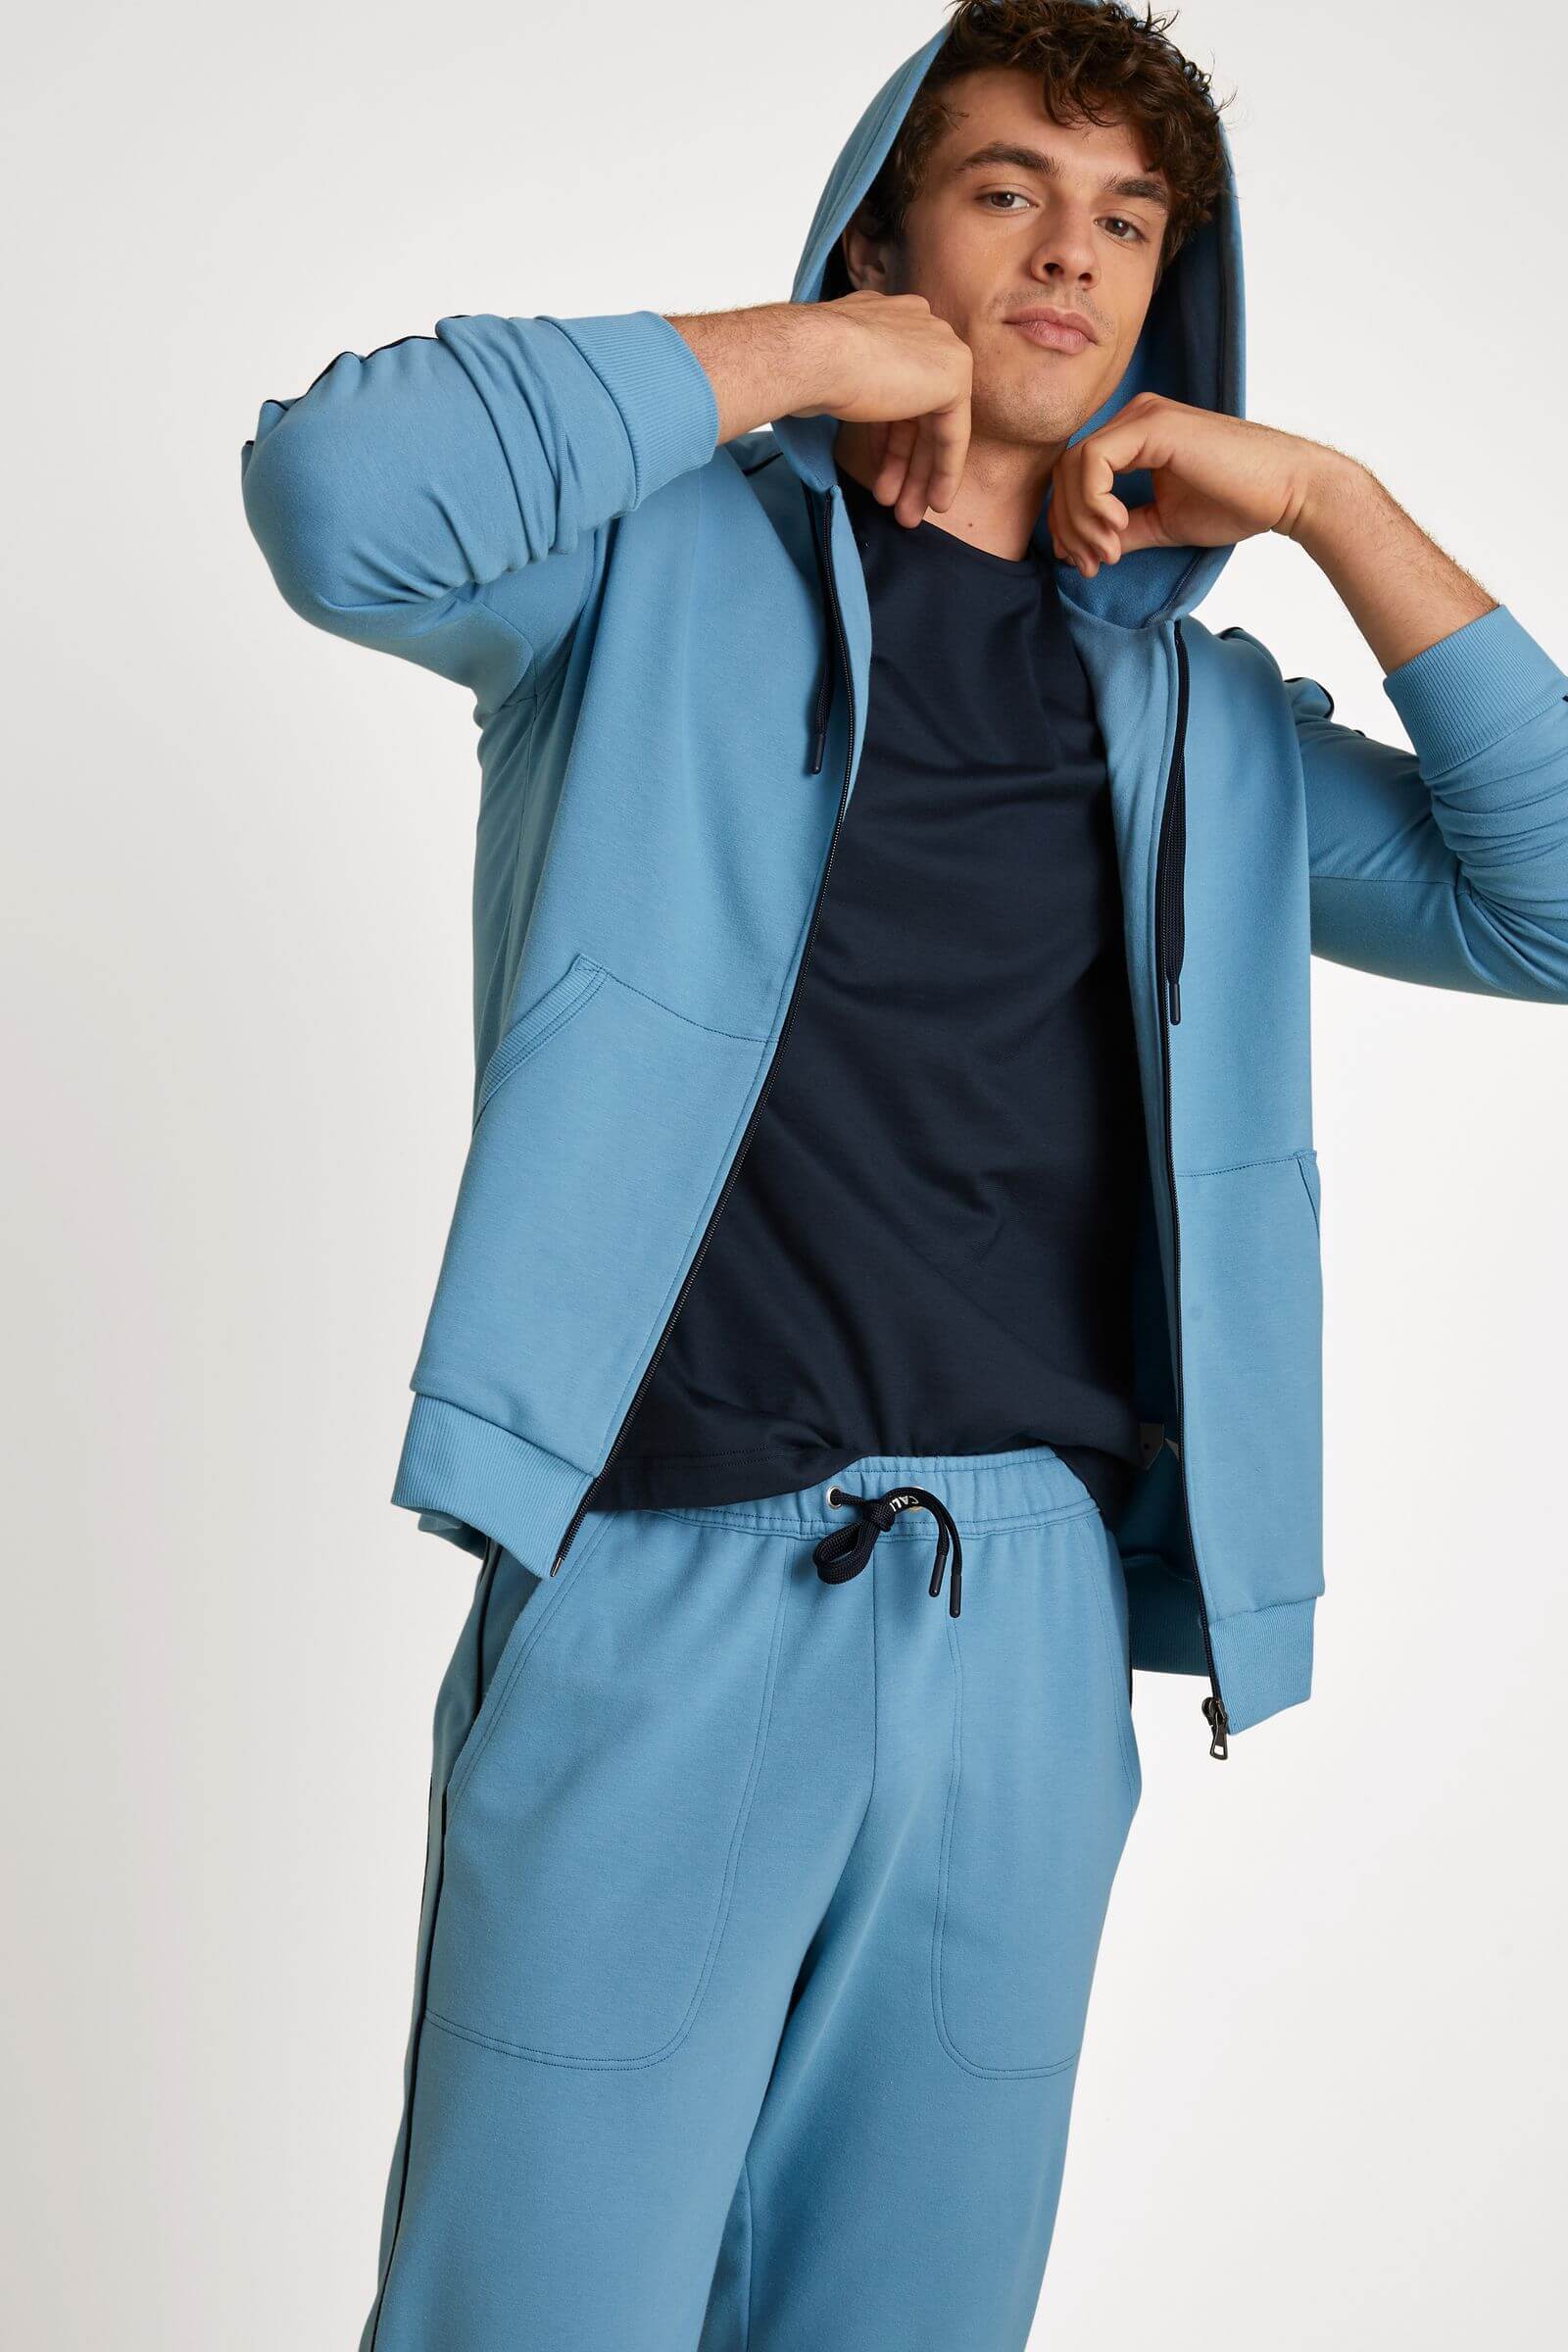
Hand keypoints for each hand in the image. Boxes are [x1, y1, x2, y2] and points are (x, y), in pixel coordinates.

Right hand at [795, 291, 972, 528]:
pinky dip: (945, 471)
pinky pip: (954, 434)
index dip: (887, 436)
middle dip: (906, 462)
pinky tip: (937, 503)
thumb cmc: (805, 366)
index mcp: (893, 319)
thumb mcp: (833, 371)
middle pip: (919, 409)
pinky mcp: (953, 375)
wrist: (811, 356)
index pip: (898, 385)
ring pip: (935, 425)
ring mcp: (941, 347)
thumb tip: (850, 397)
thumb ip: (854, 378)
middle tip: (894, 500)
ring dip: (920, 475)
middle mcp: (922, 327)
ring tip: (906, 514)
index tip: (878, 468)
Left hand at [1047, 392, 1334, 575]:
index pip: (1074, 475)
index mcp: (1135, 436)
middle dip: (1069, 527)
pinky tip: (1118, 527)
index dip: (1068, 524)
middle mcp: (1135, 418)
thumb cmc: (1235, 503)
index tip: (1087, 564)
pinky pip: (1093, 460)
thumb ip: (1123, 530)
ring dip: (1080, 520)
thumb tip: (1082, 550)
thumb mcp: (1163, 523)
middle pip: (1065, 471)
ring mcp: (1143, 417)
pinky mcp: (1153, 425)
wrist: (1287, 491)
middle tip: (1091, 565)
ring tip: (1109, 552)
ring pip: (1073, 466)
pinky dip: (1093, 501)